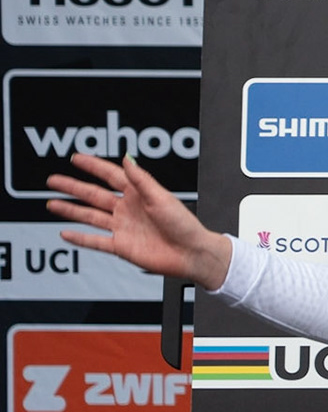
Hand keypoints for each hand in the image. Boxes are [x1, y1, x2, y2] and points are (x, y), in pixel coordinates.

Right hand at [45, 153, 231, 288]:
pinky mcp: (122, 246)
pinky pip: (96, 242)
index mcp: (139, 194)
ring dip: (71, 210)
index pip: (111, 175)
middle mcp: (128, 209)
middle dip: (73, 187)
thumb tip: (127, 158)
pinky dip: (80, 238)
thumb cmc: (184, 224)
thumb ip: (141, 180)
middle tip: (53, 180)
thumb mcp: (161, 197)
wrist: (191, 253)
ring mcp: (123, 227)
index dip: (93, 166)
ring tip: (52, 203)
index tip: (76, 158)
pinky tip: (65, 233)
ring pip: (90, 216)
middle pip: (94, 195)